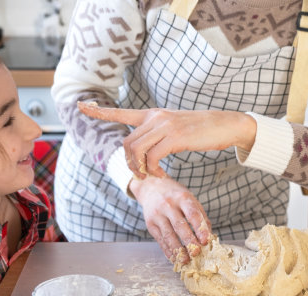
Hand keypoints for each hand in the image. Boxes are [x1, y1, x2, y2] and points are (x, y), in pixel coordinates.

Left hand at [77, 101, 256, 178]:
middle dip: (129, 164)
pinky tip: (163, 175)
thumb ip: (160, 135)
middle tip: (142, 176)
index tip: (81, 106)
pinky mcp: (174, 137)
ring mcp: (164, 126)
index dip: (100, 111)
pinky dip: (154, 171)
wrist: (226, 125)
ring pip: (135, 150)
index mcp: (153, 114)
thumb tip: (148, 152)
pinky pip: (152, 158)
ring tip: (153, 176)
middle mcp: (155, 117)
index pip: (121, 112)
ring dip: (140, 169)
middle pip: (126, 142)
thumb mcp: (177, 129)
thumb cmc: (203, 130)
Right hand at [129, 175, 211, 263]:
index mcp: (182, 198)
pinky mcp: (150, 224)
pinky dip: (167, 250)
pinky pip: (159, 239)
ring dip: (177, 249)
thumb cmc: (175, 195)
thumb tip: (210, 236)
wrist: (151, 187)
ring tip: (185, 260)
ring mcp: (158, 215)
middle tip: (196, 253)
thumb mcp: (189, 199)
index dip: (199, 228)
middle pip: (179, 225)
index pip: (192, 214)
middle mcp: (168, 205)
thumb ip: (200, 216)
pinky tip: (174, 257)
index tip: (205, 240)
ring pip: (168, 234)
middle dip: (189, 241)